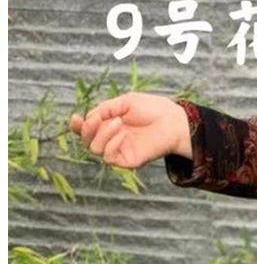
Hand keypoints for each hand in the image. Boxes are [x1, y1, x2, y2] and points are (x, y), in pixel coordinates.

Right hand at [68, 91, 190, 168]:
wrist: (174, 121)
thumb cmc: (153, 109)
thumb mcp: (125, 102)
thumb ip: (105, 109)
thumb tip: (87, 118)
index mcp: (109, 124)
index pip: (86, 129)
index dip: (76, 126)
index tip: (75, 118)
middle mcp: (112, 138)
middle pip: (86, 140)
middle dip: (87, 129)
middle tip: (99, 119)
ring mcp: (119, 150)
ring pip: (94, 149)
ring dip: (102, 134)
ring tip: (118, 122)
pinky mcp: (127, 161)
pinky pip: (108, 158)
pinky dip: (111, 144)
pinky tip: (123, 134)